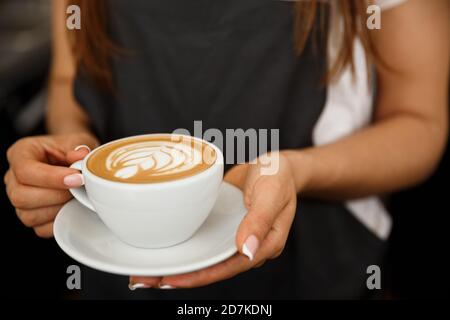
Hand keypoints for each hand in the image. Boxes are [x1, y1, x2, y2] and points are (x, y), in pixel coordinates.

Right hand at [4, 133, 98, 237]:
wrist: (75, 160)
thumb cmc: (72, 149)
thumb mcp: (78, 141)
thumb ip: (78, 147)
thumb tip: (81, 155)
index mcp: (21, 153)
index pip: (26, 170)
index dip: (52, 178)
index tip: (77, 179)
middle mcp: (14, 178)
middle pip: (21, 196)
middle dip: (56, 195)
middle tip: (79, 189)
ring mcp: (20, 199)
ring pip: (28, 215)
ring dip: (58, 209)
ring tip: (77, 197)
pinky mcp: (31, 215)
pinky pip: (40, 228)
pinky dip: (59, 221)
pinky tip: (72, 208)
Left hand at [129, 152, 297, 288]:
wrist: (274, 162)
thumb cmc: (278, 175)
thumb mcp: (271, 192)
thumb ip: (259, 220)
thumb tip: (247, 251)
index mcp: (265, 244)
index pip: (229, 266)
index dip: (200, 275)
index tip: (171, 279)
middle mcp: (247, 245)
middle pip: (212, 267)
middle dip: (180, 275)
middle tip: (144, 279)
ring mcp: (233, 236)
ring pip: (204, 256)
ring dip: (178, 263)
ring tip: (145, 269)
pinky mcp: (223, 226)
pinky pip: (203, 240)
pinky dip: (184, 245)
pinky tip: (163, 245)